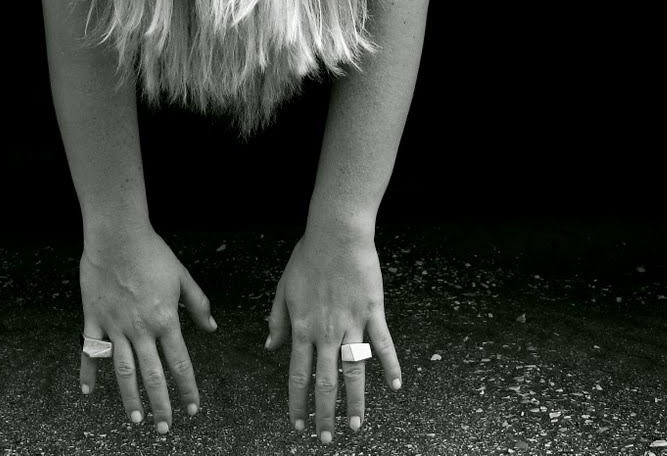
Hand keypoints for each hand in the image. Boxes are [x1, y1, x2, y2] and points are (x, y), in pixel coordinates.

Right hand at [79, 221, 216, 430]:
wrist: (118, 234)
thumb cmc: (152, 251)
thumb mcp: (181, 276)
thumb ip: (197, 303)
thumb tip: (211, 327)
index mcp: (165, 319)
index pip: (180, 363)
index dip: (188, 388)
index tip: (193, 408)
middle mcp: (141, 328)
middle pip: (153, 375)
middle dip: (161, 405)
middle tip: (164, 429)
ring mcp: (115, 325)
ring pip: (123, 371)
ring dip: (130, 398)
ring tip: (136, 420)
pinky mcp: (94, 318)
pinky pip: (90, 350)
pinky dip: (88, 371)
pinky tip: (87, 391)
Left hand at [265, 223, 401, 440]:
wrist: (336, 232)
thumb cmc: (308, 256)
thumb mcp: (284, 287)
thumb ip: (277, 319)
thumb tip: (271, 347)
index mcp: (303, 327)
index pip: (298, 374)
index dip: (298, 402)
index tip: (298, 424)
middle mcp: (326, 331)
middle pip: (325, 381)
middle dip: (325, 413)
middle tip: (326, 438)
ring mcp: (351, 323)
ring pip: (354, 370)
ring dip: (355, 401)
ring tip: (356, 427)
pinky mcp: (372, 311)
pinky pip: (382, 343)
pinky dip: (390, 365)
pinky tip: (395, 386)